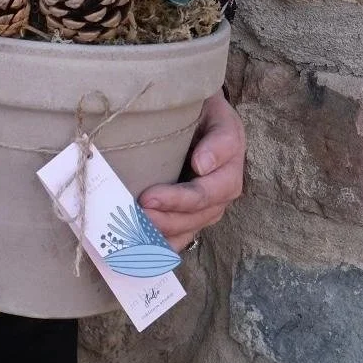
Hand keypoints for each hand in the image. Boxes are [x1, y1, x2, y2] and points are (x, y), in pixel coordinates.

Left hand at [138, 89, 244, 251]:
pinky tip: (140, 251)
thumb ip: (218, 139)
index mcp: (230, 168)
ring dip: (160, 237)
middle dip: (164, 221)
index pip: (206, 193)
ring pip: (188, 230)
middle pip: (195, 217)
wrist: (200, 112)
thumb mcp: (217, 114)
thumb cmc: (205, 111)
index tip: (149, 198)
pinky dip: (161, 246)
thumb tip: (203, 166)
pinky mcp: (191, 213)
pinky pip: (180, 236)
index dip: (178, 200)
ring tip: (132, 236)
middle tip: (134, 217)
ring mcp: (207, 206)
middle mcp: (221, 193)